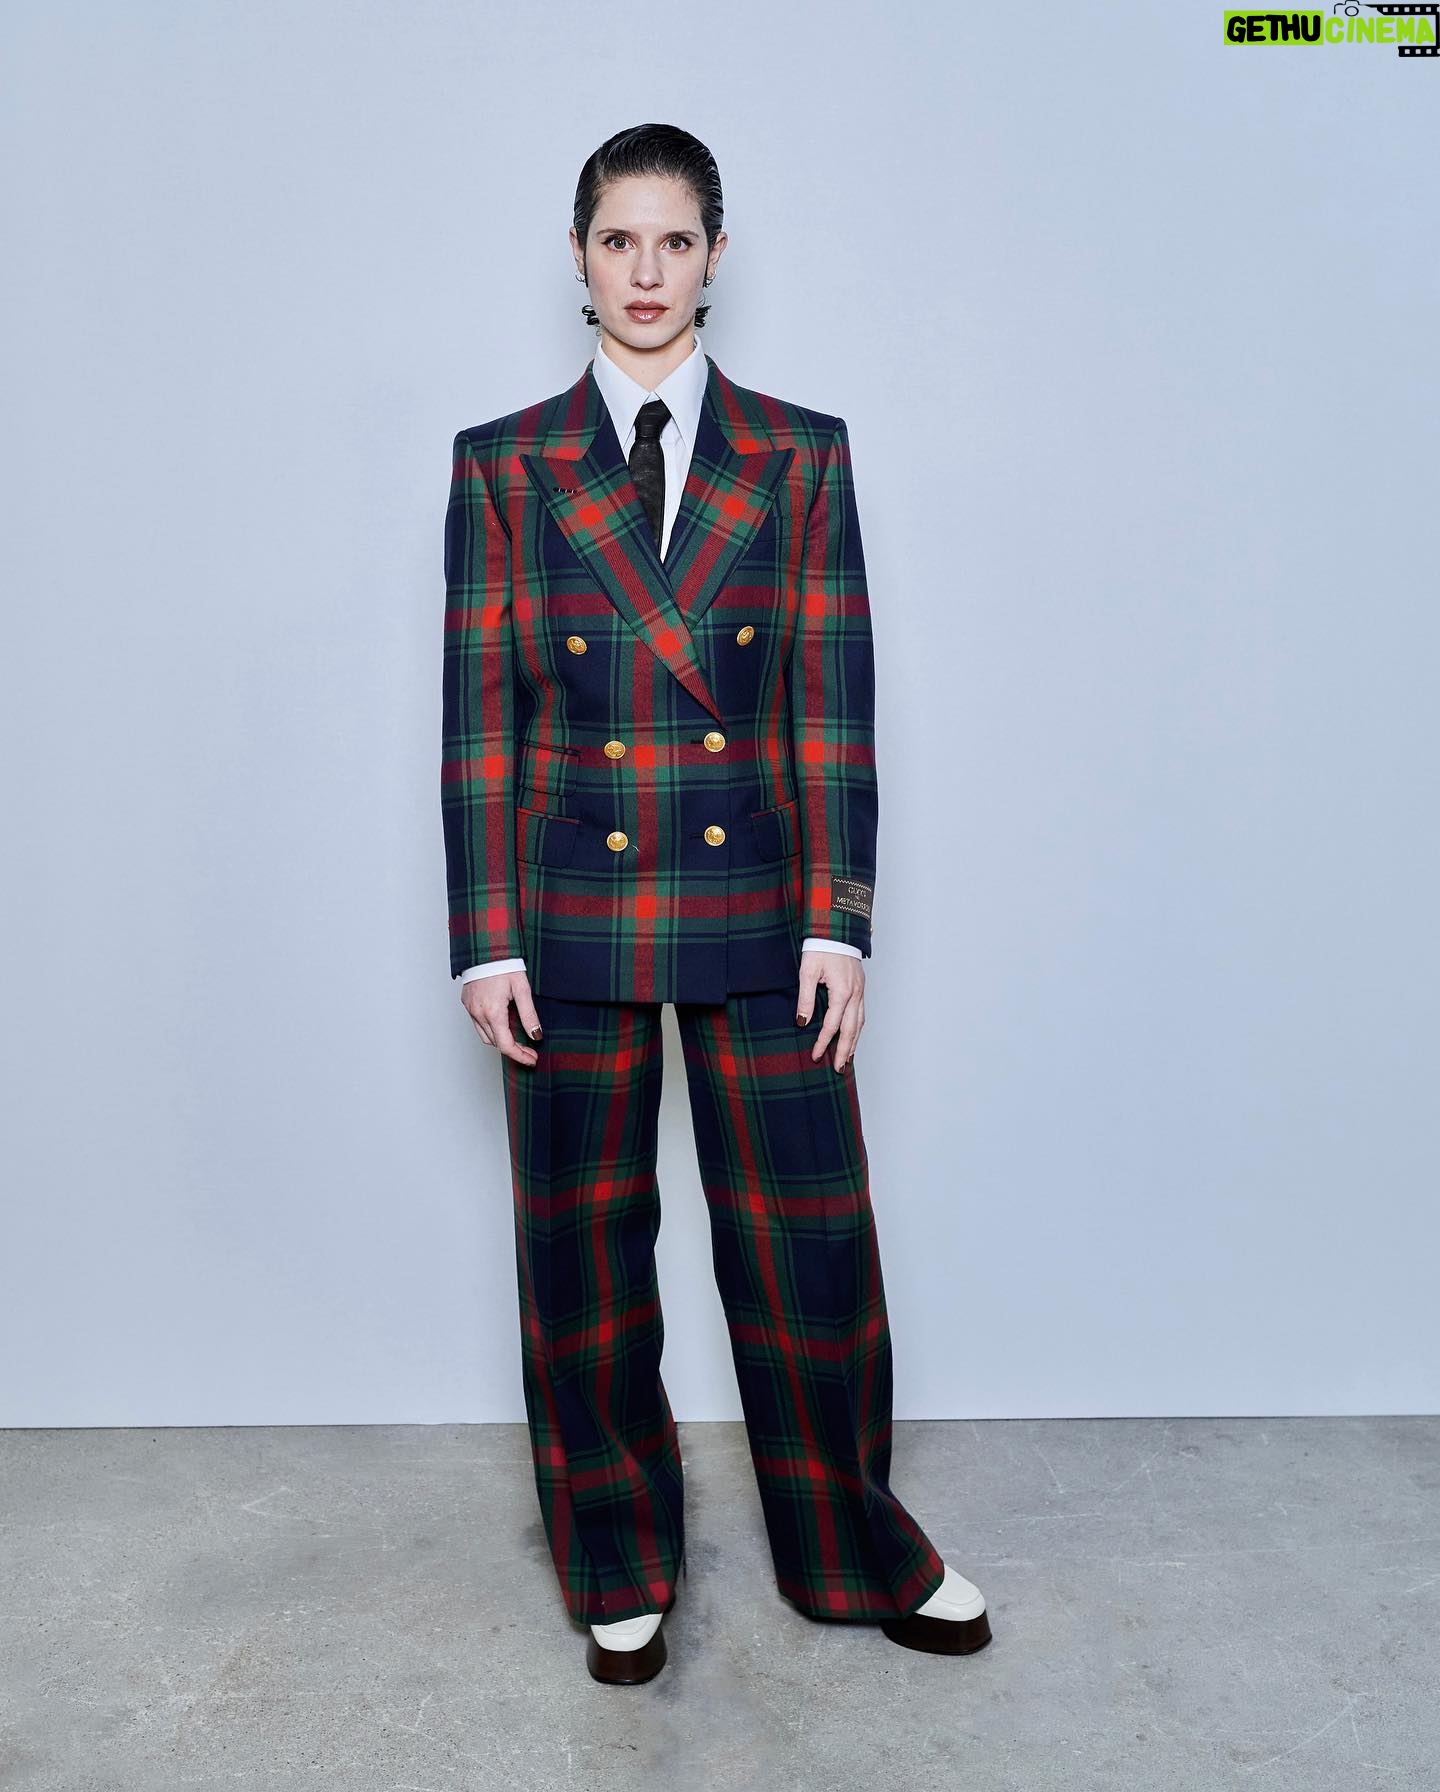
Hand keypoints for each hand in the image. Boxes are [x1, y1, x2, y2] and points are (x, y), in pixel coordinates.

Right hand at [461, 970, 543, 1066]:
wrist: (485, 949)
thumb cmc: (504, 965)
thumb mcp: (522, 989)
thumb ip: (529, 1015)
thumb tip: (536, 1035)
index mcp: (493, 1012)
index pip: (506, 1045)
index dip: (520, 1056)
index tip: (532, 1059)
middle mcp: (478, 1013)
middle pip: (496, 1043)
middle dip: (514, 1049)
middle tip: (530, 1050)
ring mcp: (470, 1009)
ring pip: (486, 1036)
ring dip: (501, 1041)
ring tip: (518, 1038)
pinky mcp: (467, 1004)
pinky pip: (478, 1025)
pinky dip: (491, 1030)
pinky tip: (503, 1024)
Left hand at [797, 949, 864, 1072]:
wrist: (836, 929)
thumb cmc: (821, 947)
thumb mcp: (807, 971)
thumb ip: (805, 998)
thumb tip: (802, 1022)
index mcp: (842, 991)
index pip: (832, 1024)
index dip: (824, 1042)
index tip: (815, 1055)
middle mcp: (855, 994)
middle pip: (851, 1029)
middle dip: (844, 1050)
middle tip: (837, 1068)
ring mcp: (860, 991)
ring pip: (860, 1023)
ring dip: (854, 1043)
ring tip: (847, 1059)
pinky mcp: (860, 988)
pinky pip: (861, 1014)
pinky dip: (858, 1029)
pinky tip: (853, 1036)